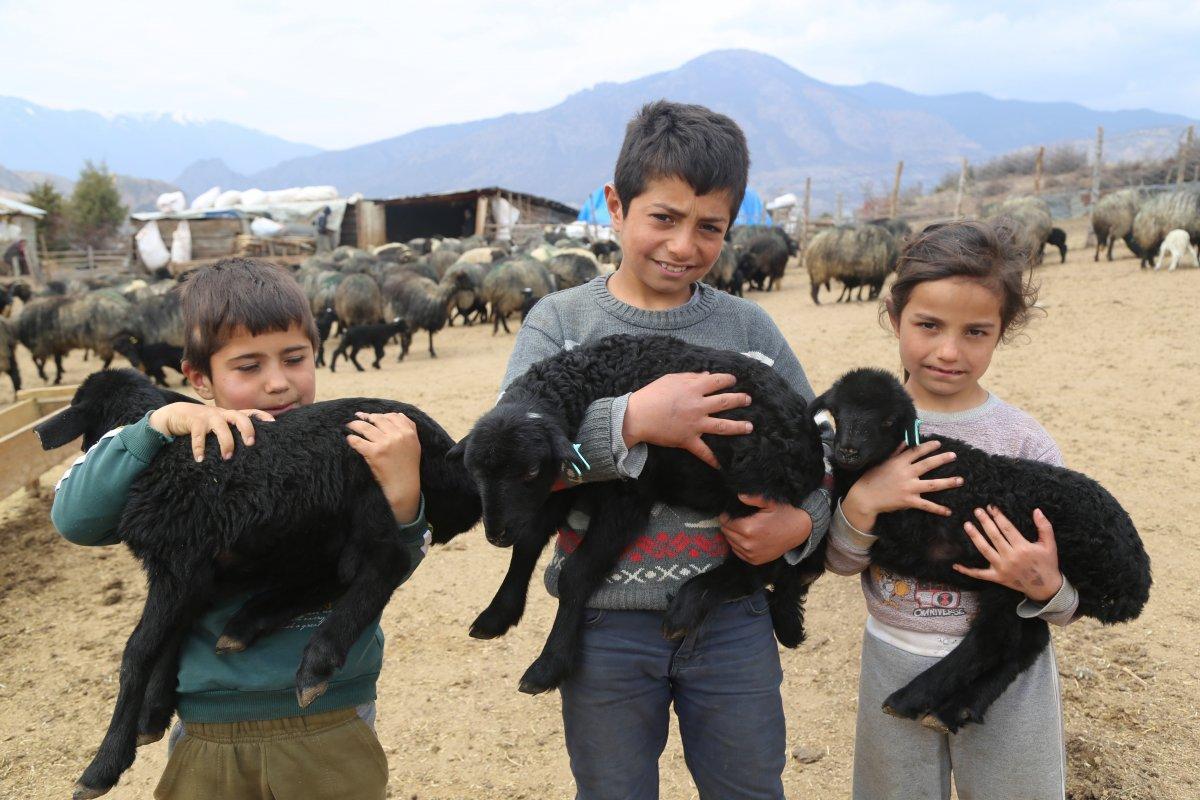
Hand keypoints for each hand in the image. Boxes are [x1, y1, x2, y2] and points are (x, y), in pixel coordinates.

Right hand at [148, 402, 273, 461]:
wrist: (176, 414)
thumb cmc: (204, 424)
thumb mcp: (220, 425)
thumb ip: (232, 431)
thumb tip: (249, 447)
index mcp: (230, 415)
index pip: (250, 413)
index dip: (262, 416)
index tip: (273, 423)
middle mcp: (222, 414)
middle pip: (239, 417)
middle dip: (247, 429)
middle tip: (250, 444)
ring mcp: (208, 416)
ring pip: (221, 427)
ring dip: (226, 442)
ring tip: (227, 457)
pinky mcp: (194, 421)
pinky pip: (198, 435)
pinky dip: (199, 448)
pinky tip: (200, 459)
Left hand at [346, 412, 421, 522]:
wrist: (404, 486)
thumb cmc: (408, 466)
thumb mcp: (414, 444)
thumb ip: (409, 428)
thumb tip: (397, 414)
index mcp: (409, 433)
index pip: (392, 416)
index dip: (380, 415)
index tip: (372, 417)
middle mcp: (398, 436)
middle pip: (378, 419)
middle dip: (366, 417)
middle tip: (357, 417)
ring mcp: (386, 443)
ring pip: (366, 427)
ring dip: (355, 424)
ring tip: (350, 425)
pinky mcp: (375, 453)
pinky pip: (358, 441)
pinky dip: (352, 439)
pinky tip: (349, 439)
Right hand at [623, 372, 751, 468]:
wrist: (637, 416)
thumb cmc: (652, 394)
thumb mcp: (671, 379)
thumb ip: (691, 377)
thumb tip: (707, 375)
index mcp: (694, 388)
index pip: (717, 381)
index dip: (728, 379)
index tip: (733, 380)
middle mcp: (698, 406)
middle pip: (725, 402)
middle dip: (739, 400)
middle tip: (748, 400)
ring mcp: (695, 424)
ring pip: (722, 426)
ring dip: (738, 426)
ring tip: (749, 427)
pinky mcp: (688, 439)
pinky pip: (704, 451)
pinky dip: (713, 459)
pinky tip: (723, 465)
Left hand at [719, 494, 811, 564]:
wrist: (800, 531)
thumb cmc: (784, 514)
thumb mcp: (769, 503)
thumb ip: (752, 498)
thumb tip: (739, 496)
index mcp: (749, 528)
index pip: (725, 521)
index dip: (726, 515)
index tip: (731, 511)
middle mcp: (748, 544)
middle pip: (726, 532)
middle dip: (729, 524)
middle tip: (737, 518)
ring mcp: (751, 554)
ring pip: (730, 542)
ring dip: (733, 534)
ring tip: (743, 527)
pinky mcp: (755, 561)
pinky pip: (738, 552)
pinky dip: (738, 545)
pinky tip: (747, 537)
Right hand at [841, 441, 961, 532]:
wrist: (865, 497)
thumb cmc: (872, 478)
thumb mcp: (882, 462)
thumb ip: (895, 452)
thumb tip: (904, 441)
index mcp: (899, 462)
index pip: (917, 451)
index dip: (928, 446)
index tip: (938, 443)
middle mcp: (906, 473)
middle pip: (928, 464)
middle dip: (942, 459)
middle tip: (954, 456)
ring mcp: (908, 488)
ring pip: (932, 484)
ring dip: (947, 482)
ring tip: (960, 480)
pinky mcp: (909, 501)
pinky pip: (926, 505)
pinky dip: (938, 509)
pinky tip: (948, 511)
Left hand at [954, 506, 1063, 602]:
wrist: (1046, 588)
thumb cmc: (1047, 563)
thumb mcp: (1050, 544)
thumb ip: (1044, 526)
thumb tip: (1037, 510)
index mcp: (1023, 548)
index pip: (1007, 528)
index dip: (998, 516)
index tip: (991, 507)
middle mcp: (1011, 557)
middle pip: (994, 536)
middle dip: (985, 522)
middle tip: (977, 511)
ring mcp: (1002, 568)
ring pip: (985, 550)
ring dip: (975, 537)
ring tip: (967, 525)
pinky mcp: (998, 578)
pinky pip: (980, 574)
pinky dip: (967, 571)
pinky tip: (956, 565)